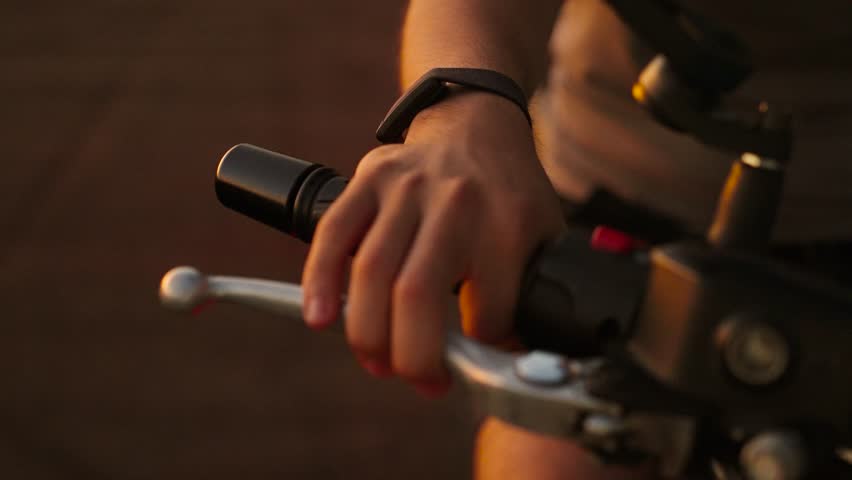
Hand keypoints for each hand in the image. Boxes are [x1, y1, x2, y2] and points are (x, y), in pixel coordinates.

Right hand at [301, 89, 564, 394]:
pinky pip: (335, 233)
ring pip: (371, 271)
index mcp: (508, 222)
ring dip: (368, 333)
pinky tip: (320, 316)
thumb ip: (528, 293)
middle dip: (411, 357)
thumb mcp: (541, 237)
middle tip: (420, 380)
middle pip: (416, 294)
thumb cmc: (508, 191)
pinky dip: (320, 279)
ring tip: (378, 361)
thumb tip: (506, 355)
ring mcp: (407, 186)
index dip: (480, 348)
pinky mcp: (370, 178)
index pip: (488, 311)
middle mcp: (456, 201)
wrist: (478, 123)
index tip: (476, 355)